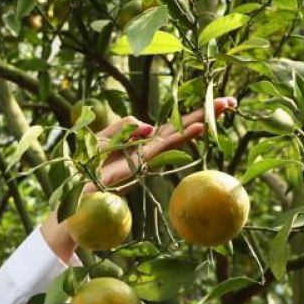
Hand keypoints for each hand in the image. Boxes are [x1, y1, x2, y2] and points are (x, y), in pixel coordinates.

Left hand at [40, 98, 237, 259]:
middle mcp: (146, 152)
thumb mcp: (100, 140)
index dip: (188, 115)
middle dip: (204, 115)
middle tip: (231, 102)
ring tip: (223, 107)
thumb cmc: (83, 172)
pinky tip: (197, 127)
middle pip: (179, 129)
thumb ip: (123, 128)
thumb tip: (149, 126)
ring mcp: (144, 159)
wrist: (72, 201)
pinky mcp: (138, 166)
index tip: (210, 103)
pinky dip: (181, 136)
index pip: (169, 127)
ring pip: (176, 136)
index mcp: (139, 145)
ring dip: (200, 121)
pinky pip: (162, 148)